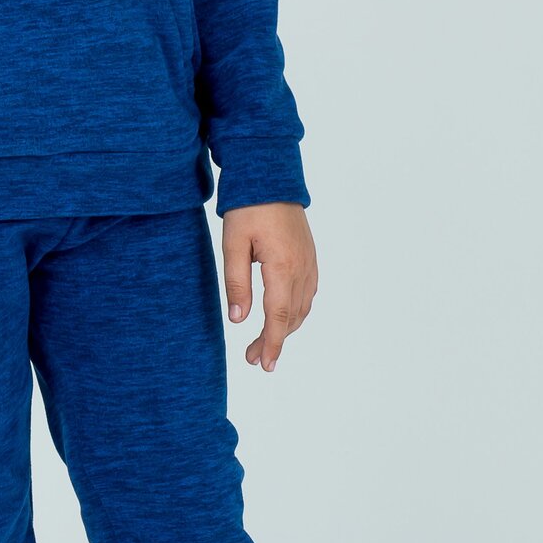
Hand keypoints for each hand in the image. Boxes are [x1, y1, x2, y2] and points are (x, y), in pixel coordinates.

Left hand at [221, 202, 316, 370]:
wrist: (271, 177)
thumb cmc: (248, 207)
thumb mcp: (232, 244)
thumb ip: (236, 283)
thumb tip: (239, 320)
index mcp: (282, 266)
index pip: (279, 317)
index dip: (272, 344)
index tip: (265, 365)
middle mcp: (302, 268)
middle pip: (292, 317)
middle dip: (275, 342)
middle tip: (253, 358)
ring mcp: (309, 263)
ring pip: (302, 308)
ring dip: (286, 329)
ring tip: (264, 343)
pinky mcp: (310, 257)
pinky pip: (308, 293)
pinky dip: (296, 312)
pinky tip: (283, 317)